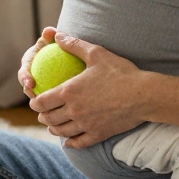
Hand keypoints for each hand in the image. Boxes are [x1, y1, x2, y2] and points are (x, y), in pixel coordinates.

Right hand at [17, 27, 58, 99]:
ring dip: (43, 101)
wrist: (65, 54)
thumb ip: (50, 35)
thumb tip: (49, 31)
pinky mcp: (48, 93)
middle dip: (30, 95)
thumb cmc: (57, 45)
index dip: (24, 78)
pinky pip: (53, 97)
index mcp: (29, 65)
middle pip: (29, 88)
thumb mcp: (53, 40)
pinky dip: (57, 101)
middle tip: (37, 98)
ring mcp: (39, 86)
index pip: (24, 72)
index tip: (30, 82)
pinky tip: (66, 104)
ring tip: (51, 106)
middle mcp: (31, 77)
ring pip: (40, 95)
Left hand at [27, 32, 148, 148]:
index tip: (35, 100)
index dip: (35, 102)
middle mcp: (74, 111)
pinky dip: (70, 143)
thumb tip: (58, 36)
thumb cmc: (120, 72)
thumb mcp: (96, 54)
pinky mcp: (98, 134)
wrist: (143, 95)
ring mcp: (85, 125)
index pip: (42, 102)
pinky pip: (79, 143)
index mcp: (69, 92)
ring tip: (53, 125)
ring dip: (53, 129)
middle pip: (48, 119)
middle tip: (42, 113)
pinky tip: (69, 141)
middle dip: (42, 116)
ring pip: (61, 132)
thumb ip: (75, 45)